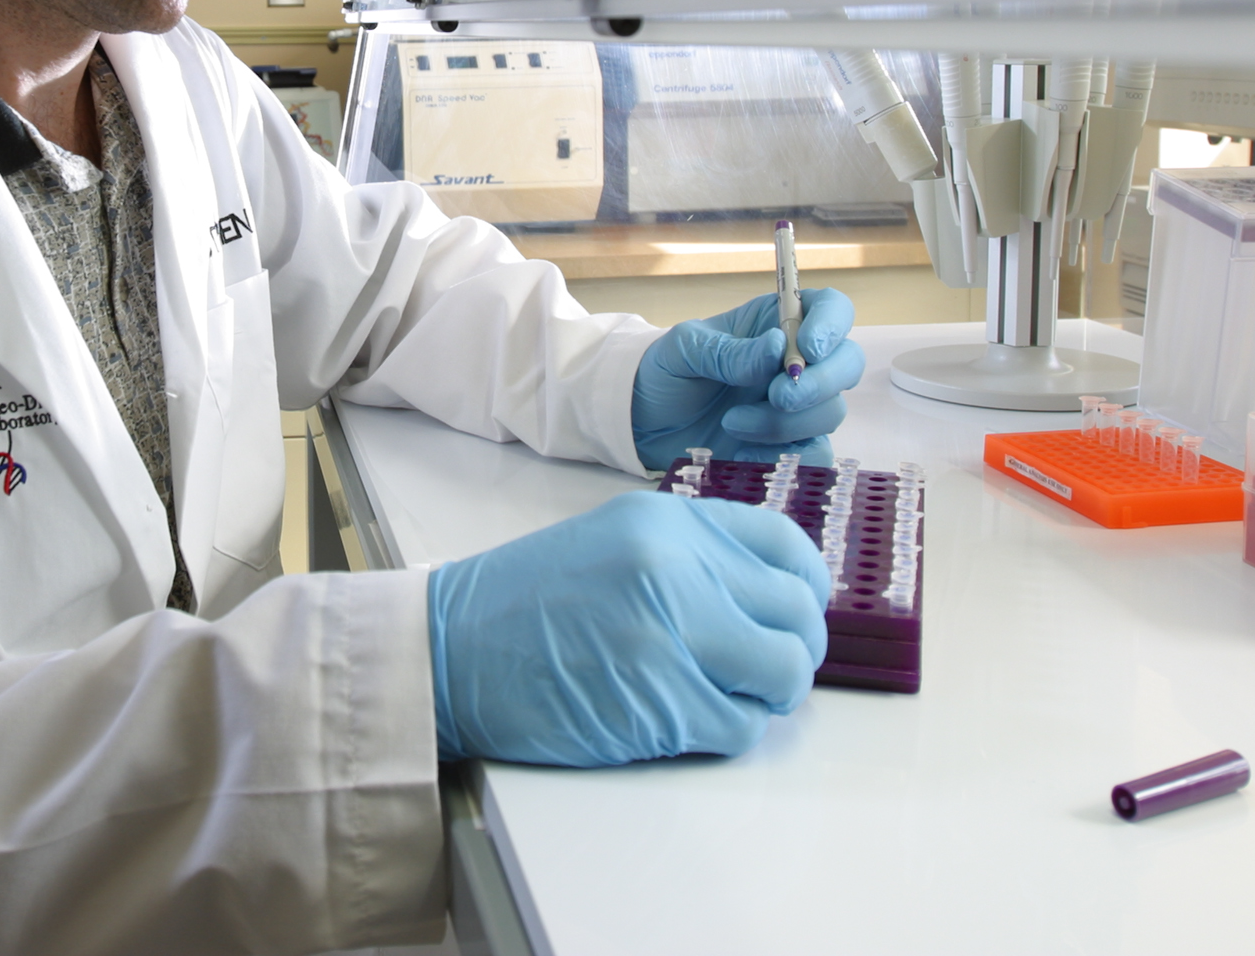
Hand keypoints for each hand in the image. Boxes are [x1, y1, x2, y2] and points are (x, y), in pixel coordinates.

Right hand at [426, 492, 828, 765]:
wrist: (447, 650)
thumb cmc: (522, 604)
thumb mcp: (612, 541)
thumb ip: (689, 558)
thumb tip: (770, 598)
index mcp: (668, 522)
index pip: (788, 545)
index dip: (807, 589)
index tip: (795, 615)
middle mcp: (677, 567)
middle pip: (797, 616)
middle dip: (790, 653)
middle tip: (758, 671)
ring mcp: (671, 633)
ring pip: (783, 676)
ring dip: (762, 697)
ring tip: (719, 697)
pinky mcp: (660, 702)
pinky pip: (738, 727)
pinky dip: (722, 732)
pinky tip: (679, 721)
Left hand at [630, 288, 863, 469]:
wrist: (643, 424)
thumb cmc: (664, 372)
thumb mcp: (684, 350)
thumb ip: (729, 350)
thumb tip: (778, 347)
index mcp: (776, 322)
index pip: (831, 309)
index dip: (832, 325)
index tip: (808, 347)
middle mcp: (796, 361)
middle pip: (847, 363)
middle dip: (819, 382)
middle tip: (776, 396)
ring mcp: (798, 406)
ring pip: (831, 412)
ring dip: (786, 422)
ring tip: (732, 423)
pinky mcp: (789, 446)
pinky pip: (816, 454)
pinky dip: (787, 457)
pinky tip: (745, 453)